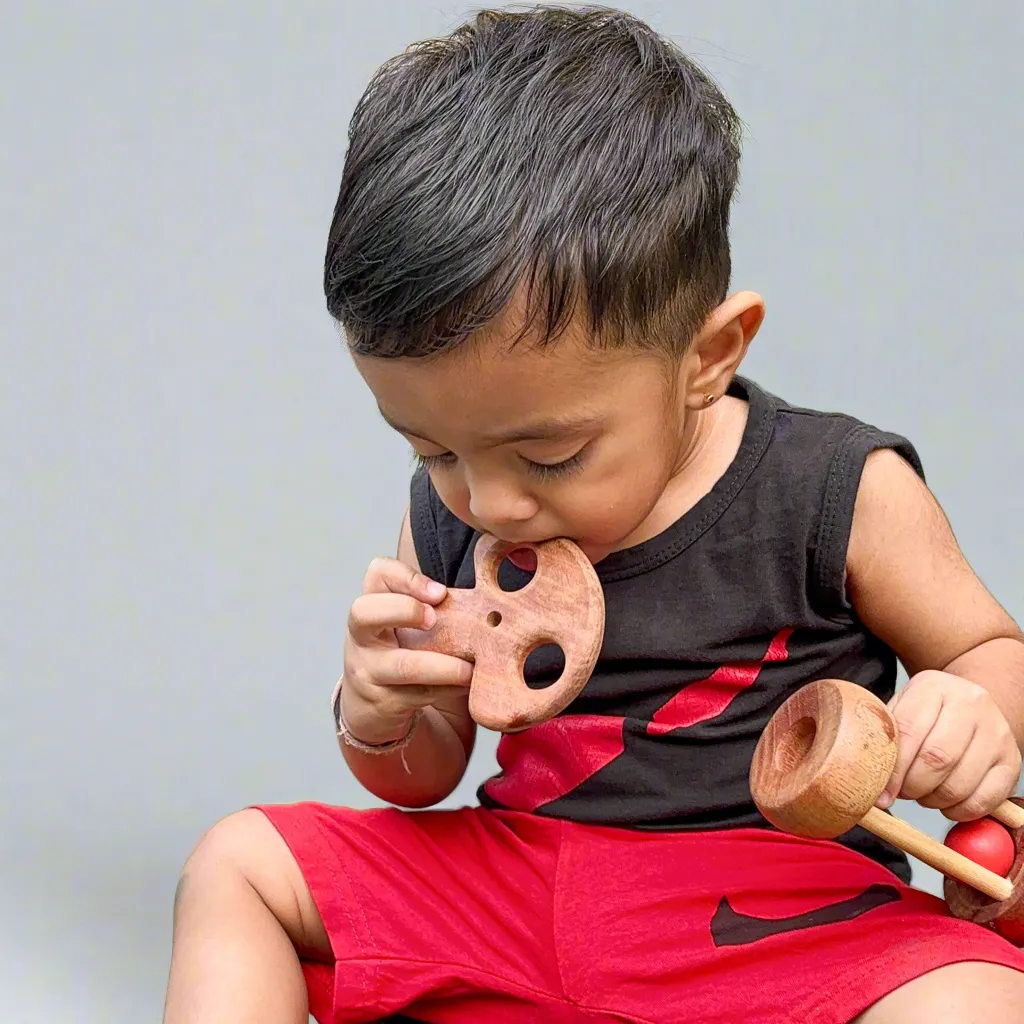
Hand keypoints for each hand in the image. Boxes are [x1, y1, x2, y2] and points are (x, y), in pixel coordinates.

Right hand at [341, 557, 473, 744]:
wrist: (374, 710)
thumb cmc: (402, 656)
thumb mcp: (408, 627)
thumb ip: (432, 608)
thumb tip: (483, 596)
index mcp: (373, 608)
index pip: (377, 574)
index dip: (407, 576)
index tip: (440, 592)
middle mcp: (363, 637)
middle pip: (364, 611)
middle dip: (405, 610)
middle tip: (435, 619)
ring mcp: (369, 672)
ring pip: (403, 665)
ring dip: (445, 666)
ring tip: (470, 668)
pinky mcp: (384, 703)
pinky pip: (420, 695)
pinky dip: (449, 689)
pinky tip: (467, 685)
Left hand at [878, 670, 1021, 819]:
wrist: (971, 705)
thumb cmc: (927, 712)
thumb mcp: (902, 708)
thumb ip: (887, 738)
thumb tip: (873, 786)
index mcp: (934, 686)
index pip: (909, 732)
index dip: (892, 770)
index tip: (881, 792)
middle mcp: (971, 705)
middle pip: (936, 759)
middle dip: (912, 786)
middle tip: (902, 792)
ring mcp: (996, 733)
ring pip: (959, 784)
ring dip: (933, 800)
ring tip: (923, 794)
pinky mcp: (1012, 762)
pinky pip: (983, 800)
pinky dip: (959, 811)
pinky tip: (946, 802)